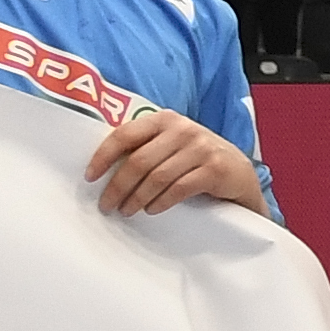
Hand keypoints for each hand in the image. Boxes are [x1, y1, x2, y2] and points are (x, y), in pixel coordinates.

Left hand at [85, 104, 262, 217]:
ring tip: (126, 211)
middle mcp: (182, 129)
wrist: (239, 173)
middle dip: (118, 186)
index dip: (104, 156)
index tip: (90, 177)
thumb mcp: (171, 145)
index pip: (125, 134)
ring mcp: (200, 148)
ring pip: (157, 177)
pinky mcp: (214, 169)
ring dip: (137, 198)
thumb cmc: (196, 160)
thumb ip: (145, 147)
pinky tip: (152, 210)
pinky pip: (179, 188)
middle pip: (139, 160)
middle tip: (107, 205)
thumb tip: (104, 169)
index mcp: (164, 119)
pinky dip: (161, 202)